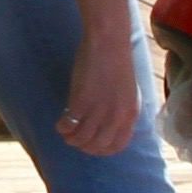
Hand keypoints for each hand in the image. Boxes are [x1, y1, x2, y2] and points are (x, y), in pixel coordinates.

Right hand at [59, 18, 145, 155]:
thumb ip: (121, 110)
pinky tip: (61, 123)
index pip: (117, 145)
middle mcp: (116, 115)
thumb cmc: (117, 62)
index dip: (102, 150)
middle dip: (84, 147)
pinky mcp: (81, 101)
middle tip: (75, 139)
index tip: (92, 146)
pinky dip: (62, 128)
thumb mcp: (128, 92)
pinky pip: (69, 125)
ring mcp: (99, 109)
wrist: (109, 41)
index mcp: (130, 114)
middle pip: (97, 145)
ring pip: (82, 139)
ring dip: (71, 139)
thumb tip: (109, 126)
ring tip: (66, 132)